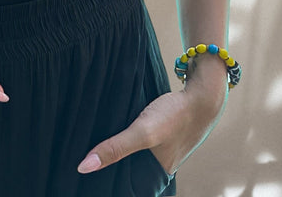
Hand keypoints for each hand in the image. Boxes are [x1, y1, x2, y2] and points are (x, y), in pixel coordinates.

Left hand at [77, 57, 227, 175]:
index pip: (122, 187)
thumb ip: (116, 148)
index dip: (103, 182)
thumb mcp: (143, 133)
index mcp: (154, 177)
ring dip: (111, 149)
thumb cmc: (176, 116)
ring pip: (126, 155)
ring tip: (88, 141)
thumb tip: (83, 167)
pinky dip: (120, 136)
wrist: (202, 95)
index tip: (80, 174)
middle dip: (104, 165)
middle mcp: (155, 168)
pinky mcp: (154, 135)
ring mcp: (155, 150)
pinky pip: (131, 140)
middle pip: (122, 170)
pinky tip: (106, 128)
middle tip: (79, 154)